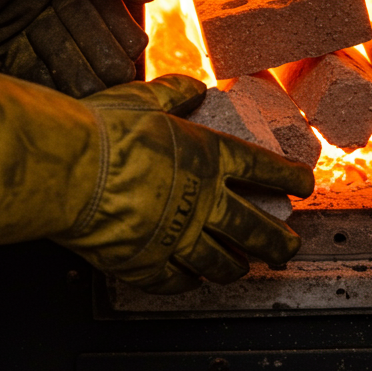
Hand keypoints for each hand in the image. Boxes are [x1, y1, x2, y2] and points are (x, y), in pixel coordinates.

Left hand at [0, 0, 155, 95]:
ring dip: (80, 73)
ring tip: (101, 90)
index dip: (122, 28)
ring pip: (60, 54)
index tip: (137, 48)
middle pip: (87, 35)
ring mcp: (25, 20)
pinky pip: (26, 64)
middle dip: (105, 57)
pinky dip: (44, 80)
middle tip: (124, 77)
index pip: (107, 7)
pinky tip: (64, 92)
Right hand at [0, 68, 314, 292]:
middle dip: (277, 239)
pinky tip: (192, 282)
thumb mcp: (145, 98)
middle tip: (289, 247)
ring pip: (220, 260)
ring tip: (246, 270)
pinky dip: (188, 283)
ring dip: (237, 266)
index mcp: (207, 157)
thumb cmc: (103, 131)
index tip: (304, 186)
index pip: (262, 169)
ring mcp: (176, 236)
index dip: (288, 178)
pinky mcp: (146, 263)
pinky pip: (175, 281)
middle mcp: (201, 200)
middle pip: (253, 226)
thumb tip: (192, 87)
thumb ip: (174, 93)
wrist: (67, 170)